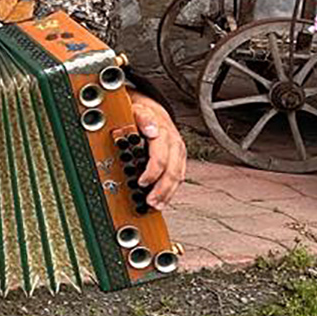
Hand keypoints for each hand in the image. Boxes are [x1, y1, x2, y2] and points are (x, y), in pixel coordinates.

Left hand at [129, 92, 187, 208]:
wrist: (154, 111)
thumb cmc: (142, 113)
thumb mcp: (137, 110)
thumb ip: (143, 118)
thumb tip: (151, 129)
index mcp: (164, 134)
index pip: (161, 157)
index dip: (152, 172)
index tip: (142, 182)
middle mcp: (174, 145)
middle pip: (173, 172)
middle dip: (162, 189)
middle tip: (150, 201)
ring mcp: (178, 154)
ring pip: (178, 177)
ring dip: (167, 193)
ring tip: (156, 204)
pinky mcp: (179, 161)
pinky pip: (178, 178)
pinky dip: (170, 190)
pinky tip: (163, 199)